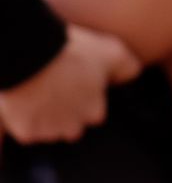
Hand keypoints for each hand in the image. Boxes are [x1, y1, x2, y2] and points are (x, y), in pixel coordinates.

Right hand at [0, 25, 141, 146]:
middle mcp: (75, 126)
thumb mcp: (111, 51)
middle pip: (72, 126)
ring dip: (46, 117)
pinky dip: (25, 120)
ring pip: (50, 130)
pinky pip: (27, 131)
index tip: (75, 83)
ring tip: (39, 92)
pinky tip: (25, 100)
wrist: (32, 55)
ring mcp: (50, 131)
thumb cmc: (72, 50)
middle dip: (66, 112)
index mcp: (95, 111)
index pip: (94, 113)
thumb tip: (134, 75)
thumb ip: (127, 67)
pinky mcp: (27, 132)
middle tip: (55, 88)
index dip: (85, 98)